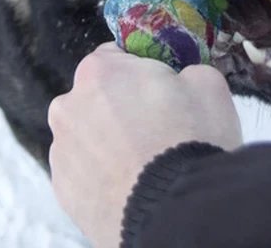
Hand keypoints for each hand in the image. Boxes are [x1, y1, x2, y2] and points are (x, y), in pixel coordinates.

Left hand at [48, 43, 241, 247]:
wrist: (176, 214)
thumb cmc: (191, 143)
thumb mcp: (208, 84)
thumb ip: (186, 70)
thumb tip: (183, 80)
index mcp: (98, 71)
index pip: (116, 56)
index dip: (144, 72)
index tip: (163, 91)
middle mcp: (68, 106)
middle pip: (98, 97)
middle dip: (123, 107)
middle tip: (159, 130)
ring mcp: (61, 150)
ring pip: (89, 135)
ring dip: (110, 142)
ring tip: (145, 163)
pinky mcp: (63, 189)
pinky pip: (85, 171)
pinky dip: (103, 174)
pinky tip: (131, 184)